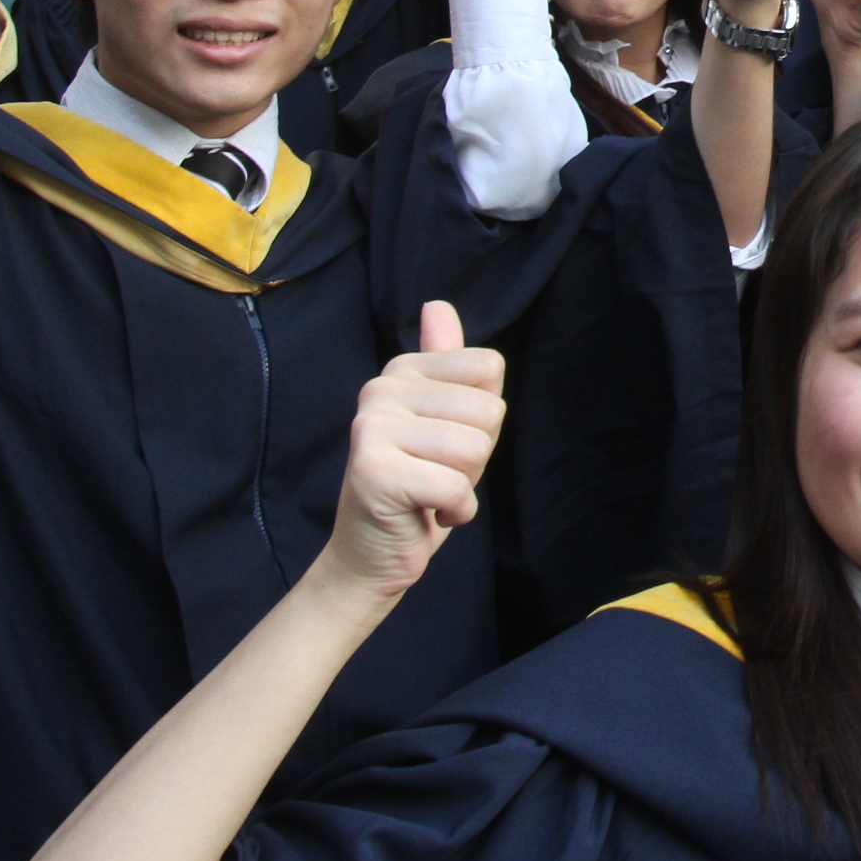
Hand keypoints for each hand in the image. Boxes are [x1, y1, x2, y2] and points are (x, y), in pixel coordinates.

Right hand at [312, 303, 506, 607]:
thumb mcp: (447, 420)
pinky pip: (456, 486)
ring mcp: (371, 426)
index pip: (489, 369)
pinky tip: (426, 513)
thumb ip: (451, 365)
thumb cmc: (420, 485)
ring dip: (464, 485)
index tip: (447, 442)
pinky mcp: (372, 469)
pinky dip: (455, 511)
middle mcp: (381, 388)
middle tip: (436, 473)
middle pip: (488, 412)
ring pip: (474, 448)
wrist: (371, 554)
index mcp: (402, 369)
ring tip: (429, 491)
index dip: (483, 418)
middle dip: (476, 457)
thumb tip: (437, 306)